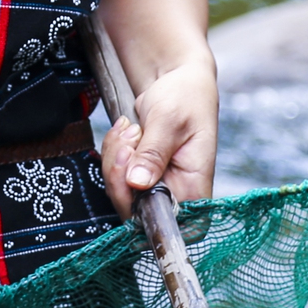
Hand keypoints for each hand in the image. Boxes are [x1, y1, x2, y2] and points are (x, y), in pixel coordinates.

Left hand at [101, 58, 215, 217]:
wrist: (178, 82)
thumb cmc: (186, 98)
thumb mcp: (170, 121)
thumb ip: (154, 153)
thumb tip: (138, 183)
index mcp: (195, 192)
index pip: (165, 225)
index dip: (140, 208)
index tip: (132, 173)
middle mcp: (177, 198)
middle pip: (134, 212)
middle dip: (120, 173)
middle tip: (130, 138)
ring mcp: (155, 189)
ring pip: (119, 193)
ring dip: (115, 158)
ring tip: (132, 130)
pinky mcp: (139, 180)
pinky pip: (114, 178)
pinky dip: (113, 153)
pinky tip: (126, 133)